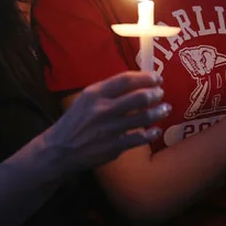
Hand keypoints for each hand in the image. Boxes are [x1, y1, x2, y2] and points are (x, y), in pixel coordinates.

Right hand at [43, 71, 169, 173]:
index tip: (157, 77)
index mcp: (95, 93)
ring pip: (142, 117)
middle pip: (138, 97)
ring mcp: (109, 129)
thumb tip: (135, 84)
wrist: (60, 149)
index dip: (145, 77)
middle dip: (155, 94)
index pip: (125, 80)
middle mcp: (102, 109)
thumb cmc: (75, 121)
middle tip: (161, 93)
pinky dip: (151, 133)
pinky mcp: (113, 146)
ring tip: (165, 108)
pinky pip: (138, 138)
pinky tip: (156, 130)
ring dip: (158, 111)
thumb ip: (108, 91)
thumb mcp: (86, 99)